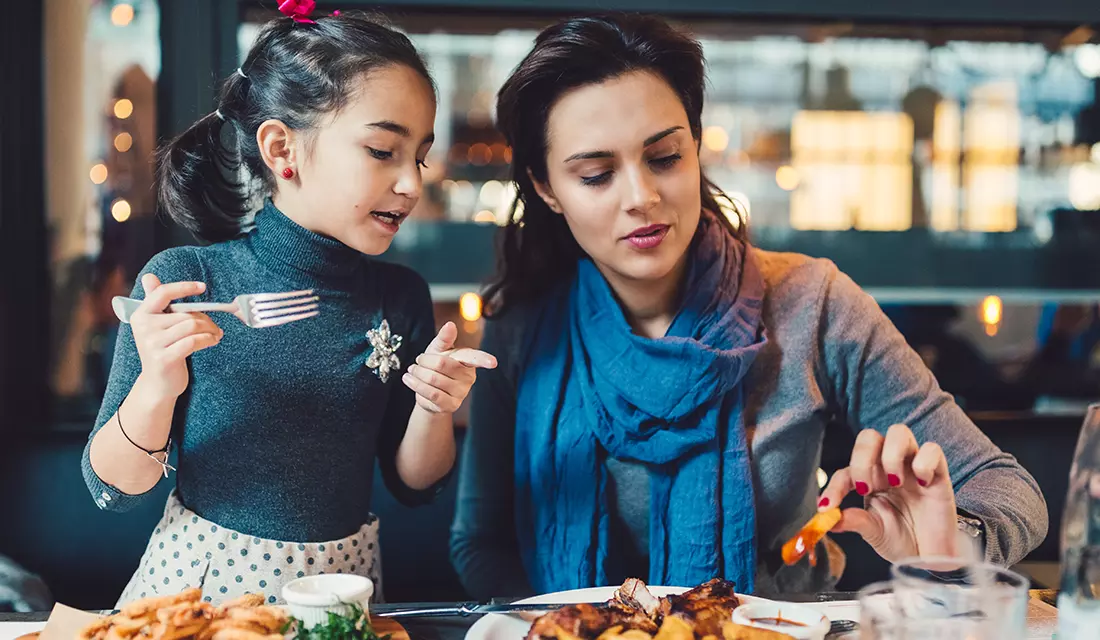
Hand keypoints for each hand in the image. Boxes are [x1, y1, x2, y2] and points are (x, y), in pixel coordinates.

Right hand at [130, 274, 223, 399]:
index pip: (162, 293)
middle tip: (216, 327)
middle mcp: (143, 327)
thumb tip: (149, 277)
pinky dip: (208, 339)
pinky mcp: (164, 358)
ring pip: (192, 326)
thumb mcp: (157, 325)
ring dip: (210, 329)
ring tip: (216, 334)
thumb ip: (156, 302)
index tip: (202, 287)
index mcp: (141, 315)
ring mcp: (152, 344)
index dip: (184, 287)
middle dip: (206, 319)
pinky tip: (213, 341)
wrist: (158, 383)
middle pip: (185, 313)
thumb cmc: (163, 349)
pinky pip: (193, 341)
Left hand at [402, 321, 496, 413]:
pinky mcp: (451, 405)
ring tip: (412, 371)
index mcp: (467, 360)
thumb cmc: (435, 365)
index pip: (475, 358)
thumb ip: (444, 337)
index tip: (493, 362)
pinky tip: (410, 380)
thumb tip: (450, 324)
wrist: (426, 390)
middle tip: (417, 361)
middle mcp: (468, 377)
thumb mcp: (438, 349)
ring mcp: (461, 393)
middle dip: (423, 362)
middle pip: (441, 364)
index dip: (484, 359)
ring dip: (417, 374)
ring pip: (433, 379)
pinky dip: (416, 386)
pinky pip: (431, 394)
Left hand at [818, 424, 961, 561]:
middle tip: (865, 488)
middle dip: (861, 459)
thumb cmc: (902, 540)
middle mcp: (888, 467)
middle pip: (869, 437)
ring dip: (891, 455)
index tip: (827, 507)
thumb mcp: (874, 532)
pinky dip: (924, 462)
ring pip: (899, 432)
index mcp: (868, 479)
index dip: (833, 486)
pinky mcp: (938, 473)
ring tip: (895, 482)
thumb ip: (855, 522)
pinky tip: (922, 484)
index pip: (845, 471)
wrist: (932, 558)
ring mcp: (913, 467)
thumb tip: (828, 519)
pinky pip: (933, 450)